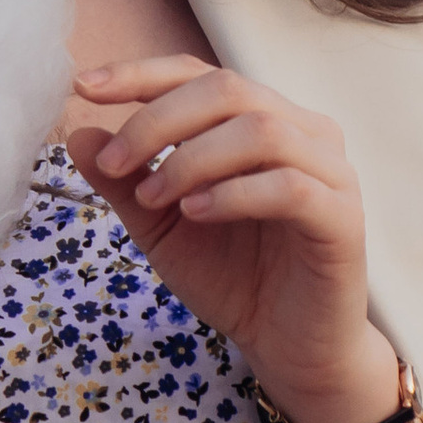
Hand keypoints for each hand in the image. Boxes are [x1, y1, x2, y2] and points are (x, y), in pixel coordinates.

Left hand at [69, 56, 398, 422]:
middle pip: (228, 89)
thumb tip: (78, 136)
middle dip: (158, 121)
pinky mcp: (344, 218)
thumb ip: (126, 183)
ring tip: (154, 198)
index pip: (199, 75)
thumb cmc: (234, 277)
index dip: (141, 75)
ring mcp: (330, 171)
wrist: (289, 347)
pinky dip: (234, 193)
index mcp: (260, 120)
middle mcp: (302, 132)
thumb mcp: (162, 227)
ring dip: (192, 159)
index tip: (84, 88)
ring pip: (260, 130)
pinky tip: (197, 213)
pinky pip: (291, 187)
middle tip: (114, 166)